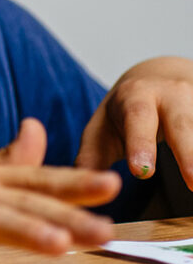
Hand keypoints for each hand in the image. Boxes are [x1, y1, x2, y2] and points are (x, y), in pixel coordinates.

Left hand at [76, 57, 192, 188]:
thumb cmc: (126, 112)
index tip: (140, 171)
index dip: (140, 145)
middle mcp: (173, 96)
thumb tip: (81, 183)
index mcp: (136, 97)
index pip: (137, 119)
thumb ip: (93, 154)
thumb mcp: (104, 127)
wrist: (159, 80)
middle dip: (189, 152)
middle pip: (183, 123)